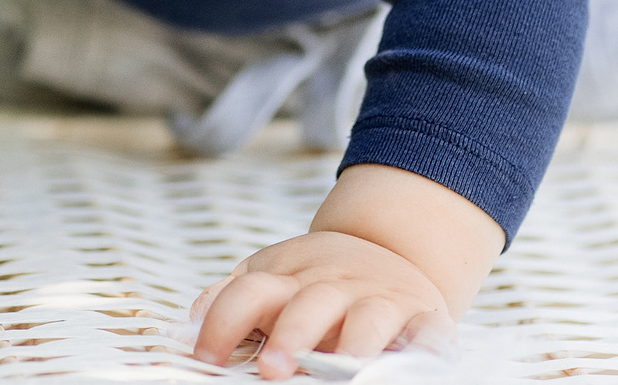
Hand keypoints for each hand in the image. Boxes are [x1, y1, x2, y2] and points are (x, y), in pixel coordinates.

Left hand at [188, 163, 500, 377]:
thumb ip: (233, 298)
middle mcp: (332, 286)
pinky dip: (425, 344)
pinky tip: (418, 361)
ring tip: (344, 368)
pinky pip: (427, 330)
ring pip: (366, 317)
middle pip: (307, 305)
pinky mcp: (422, 316)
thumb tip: (190, 322)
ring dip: (354, 342)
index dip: (224, 319)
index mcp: (288, 277)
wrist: (387, 247)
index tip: (206, 355)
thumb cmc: (316, 280)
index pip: (249, 291)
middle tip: (272, 369)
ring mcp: (379, 299)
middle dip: (291, 335)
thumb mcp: (272, 276)